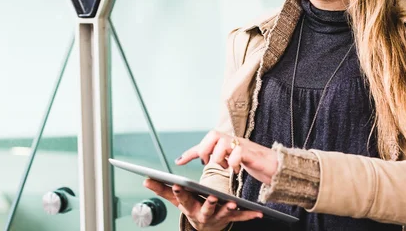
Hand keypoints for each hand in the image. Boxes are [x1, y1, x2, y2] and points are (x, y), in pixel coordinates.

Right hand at [144, 179, 261, 229]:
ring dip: (228, 208)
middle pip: (205, 208)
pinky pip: (240, 217)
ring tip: (232, 203)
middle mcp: (203, 213)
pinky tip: (259, 212)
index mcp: (189, 206)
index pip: (182, 198)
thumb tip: (145, 179)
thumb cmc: (190, 207)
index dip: (179, 191)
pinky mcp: (230, 217)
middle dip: (209, 203)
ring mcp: (218, 217)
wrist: (205, 227)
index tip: (176, 182)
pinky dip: (249, 215)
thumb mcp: (176, 200)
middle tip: (212, 196)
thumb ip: (162, 189)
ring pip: (223, 213)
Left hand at [175, 130, 278, 184]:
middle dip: (206, 149)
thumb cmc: (255, 163)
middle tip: (209, 163)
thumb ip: (220, 158)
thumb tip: (205, 161)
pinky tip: (236, 170)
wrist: (277, 166)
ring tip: (225, 166)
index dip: (191, 152)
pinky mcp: (252, 152)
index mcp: (227, 142)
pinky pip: (238, 152)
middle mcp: (234, 140)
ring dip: (219, 156)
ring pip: (223, 142)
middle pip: (212, 134)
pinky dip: (233, 162)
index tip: (178, 162)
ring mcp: (243, 145)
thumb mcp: (233, 161)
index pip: (205, 143)